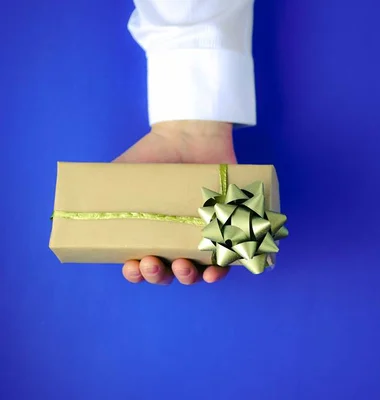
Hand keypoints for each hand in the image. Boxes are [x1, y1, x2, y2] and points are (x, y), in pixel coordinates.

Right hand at [114, 120, 236, 285]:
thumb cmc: (155, 156)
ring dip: (187, 276)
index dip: (135, 273)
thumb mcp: (122, 173)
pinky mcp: (228, 228)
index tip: (131, 265)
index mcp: (150, 233)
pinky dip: (222, 268)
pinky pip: (228, 257)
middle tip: (152, 263)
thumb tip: (71, 207)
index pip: (140, 265)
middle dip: (157, 275)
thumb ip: (101, 191)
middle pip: (167, 273)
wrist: (191, 134)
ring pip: (197, 272)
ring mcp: (202, 236)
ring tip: (181, 265)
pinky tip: (214, 269)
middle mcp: (176, 239)